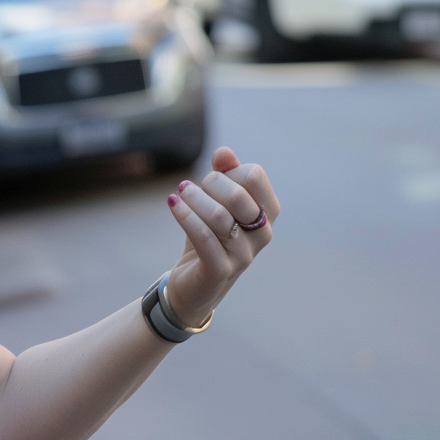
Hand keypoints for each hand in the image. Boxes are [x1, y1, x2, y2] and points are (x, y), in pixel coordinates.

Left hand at [162, 147, 278, 326]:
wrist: (193, 286)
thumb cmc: (208, 239)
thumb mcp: (215, 205)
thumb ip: (224, 176)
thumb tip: (223, 152)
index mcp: (268, 213)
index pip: (255, 176)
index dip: (228, 171)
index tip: (210, 179)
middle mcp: (262, 234)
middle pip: (239, 194)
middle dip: (210, 183)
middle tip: (189, 187)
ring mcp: (244, 255)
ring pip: (219, 216)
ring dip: (193, 199)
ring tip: (179, 194)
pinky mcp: (220, 270)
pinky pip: (204, 237)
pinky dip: (185, 216)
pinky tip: (172, 202)